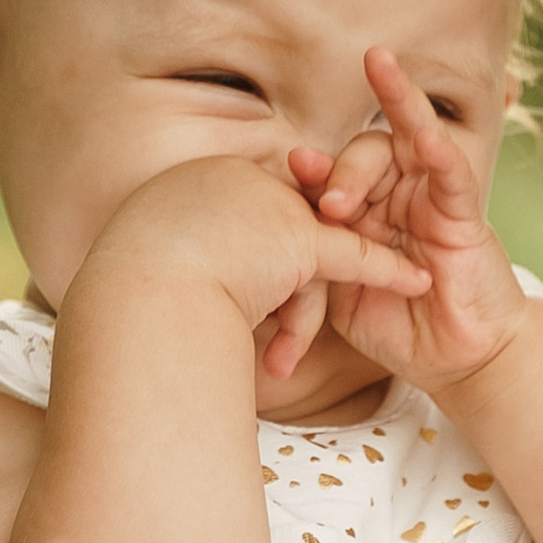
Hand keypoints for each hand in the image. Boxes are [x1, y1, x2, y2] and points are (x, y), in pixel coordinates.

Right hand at [72, 153, 432, 387]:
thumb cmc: (129, 301)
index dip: (251, 258)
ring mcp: (268, 204)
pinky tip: (414, 282)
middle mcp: (232, 181)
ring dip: (299, 312)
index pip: (242, 217)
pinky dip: (384, 271)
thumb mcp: (142, 269)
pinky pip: (351, 256)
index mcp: (191, 187)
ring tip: (278, 362)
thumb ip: (169, 262)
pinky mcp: (299, 237)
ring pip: (306, 255)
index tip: (245, 286)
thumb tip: (152, 284)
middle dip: (287, 285)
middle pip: (278, 234)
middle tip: (274, 330)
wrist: (135, 300)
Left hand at [291, 49, 529, 393]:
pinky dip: (441, 154)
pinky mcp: (466, 216)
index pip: (335, 175)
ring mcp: (432, 200)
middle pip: (367, 152)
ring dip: (391, 116)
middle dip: (342, 169)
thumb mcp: (344, 294)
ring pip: (411, 142)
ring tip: (377, 77)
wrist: (454, 362)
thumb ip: (321, 259)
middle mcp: (398, 195)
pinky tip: (428, 136)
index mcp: (365, 211)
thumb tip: (278, 229)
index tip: (291, 167)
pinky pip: (453, 176)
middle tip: (326, 203)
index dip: (313, 170)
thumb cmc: (398, 327)